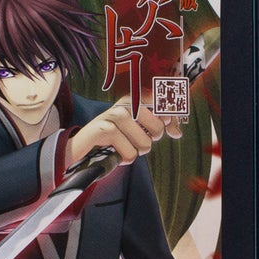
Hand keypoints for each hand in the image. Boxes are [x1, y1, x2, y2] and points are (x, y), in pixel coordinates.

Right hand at [66, 98, 181, 167]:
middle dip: (148, 142)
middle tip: (132, 142)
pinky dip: (123, 159)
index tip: (172, 131)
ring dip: (134, 152)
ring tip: (120, 147)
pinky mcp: (103, 129)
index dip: (172, 121)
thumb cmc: (113, 140)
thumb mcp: (138, 131)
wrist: (81, 150)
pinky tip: (112, 153)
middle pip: (159, 129)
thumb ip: (159, 126)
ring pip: (144, 144)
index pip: (165, 105)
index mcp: (135, 99)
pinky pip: (130, 153)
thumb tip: (177, 131)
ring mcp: (114, 114)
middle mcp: (126, 103)